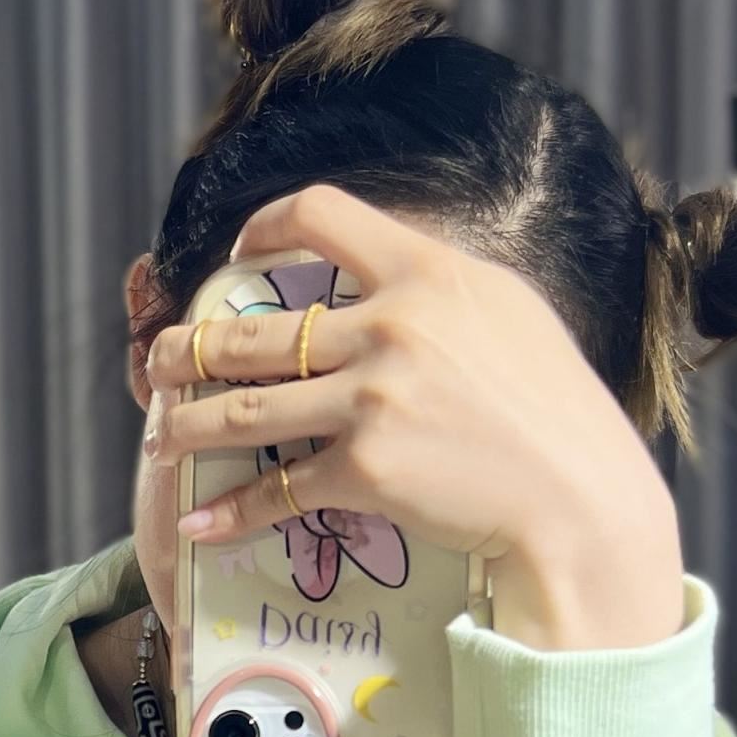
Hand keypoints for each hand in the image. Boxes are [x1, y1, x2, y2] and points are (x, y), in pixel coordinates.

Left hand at [144, 184, 684, 651]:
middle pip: (255, 327)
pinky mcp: (366, 469)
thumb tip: (384, 277)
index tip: (236, 257)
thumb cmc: (553, 407)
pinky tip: (201, 523)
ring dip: (186, 423)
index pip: (319, 213)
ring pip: (245, 406)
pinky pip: (278, 488)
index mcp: (423, 271)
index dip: (261, 228)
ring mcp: (372, 398)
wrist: (578, 494)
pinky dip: (232, 512)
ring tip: (159, 433)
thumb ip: (436, 290)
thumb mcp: (505, 312)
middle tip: (161, 360)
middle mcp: (389, 325)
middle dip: (189, 347)